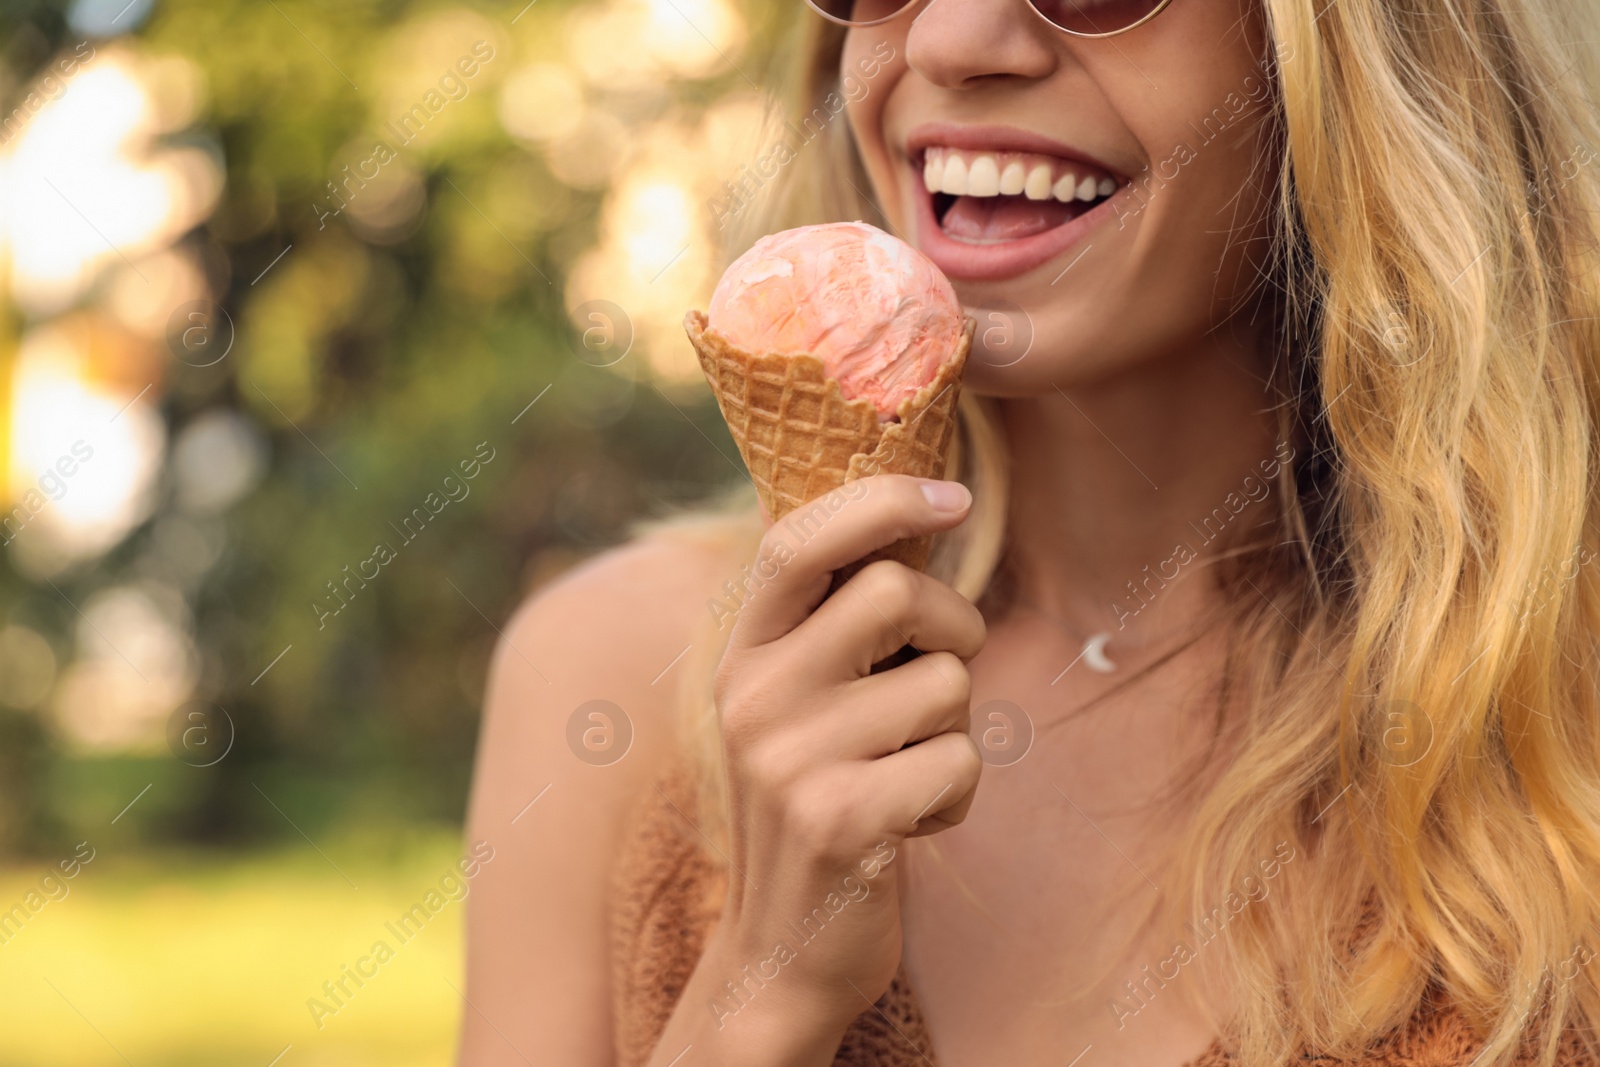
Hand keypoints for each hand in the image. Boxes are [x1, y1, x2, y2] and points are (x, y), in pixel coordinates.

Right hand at [652, 475, 985, 1063]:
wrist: (779, 951)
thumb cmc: (819, 803)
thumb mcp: (801, 705)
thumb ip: (838, 622)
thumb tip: (929, 511)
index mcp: (742, 656)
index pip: (798, 539)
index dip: (879, 499)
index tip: (951, 494)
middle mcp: (752, 697)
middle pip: (895, 592)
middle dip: (953, 629)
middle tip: (938, 677)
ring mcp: (789, 760)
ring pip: (946, 684)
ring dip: (955, 732)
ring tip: (904, 775)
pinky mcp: (840, 820)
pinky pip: (957, 763)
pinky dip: (956, 796)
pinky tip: (908, 826)